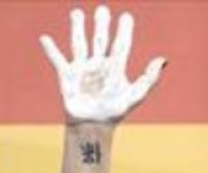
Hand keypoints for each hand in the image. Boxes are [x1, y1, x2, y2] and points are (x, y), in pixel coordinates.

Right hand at [39, 5, 164, 124]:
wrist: (93, 127)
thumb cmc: (114, 113)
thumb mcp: (135, 95)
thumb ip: (149, 78)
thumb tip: (163, 59)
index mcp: (115, 68)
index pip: (121, 44)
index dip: (124, 30)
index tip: (126, 16)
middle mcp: (99, 65)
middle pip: (100, 39)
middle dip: (101, 24)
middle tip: (103, 9)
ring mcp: (82, 69)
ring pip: (80, 43)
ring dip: (78, 27)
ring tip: (77, 12)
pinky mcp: (67, 76)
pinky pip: (58, 60)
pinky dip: (51, 49)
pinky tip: (45, 38)